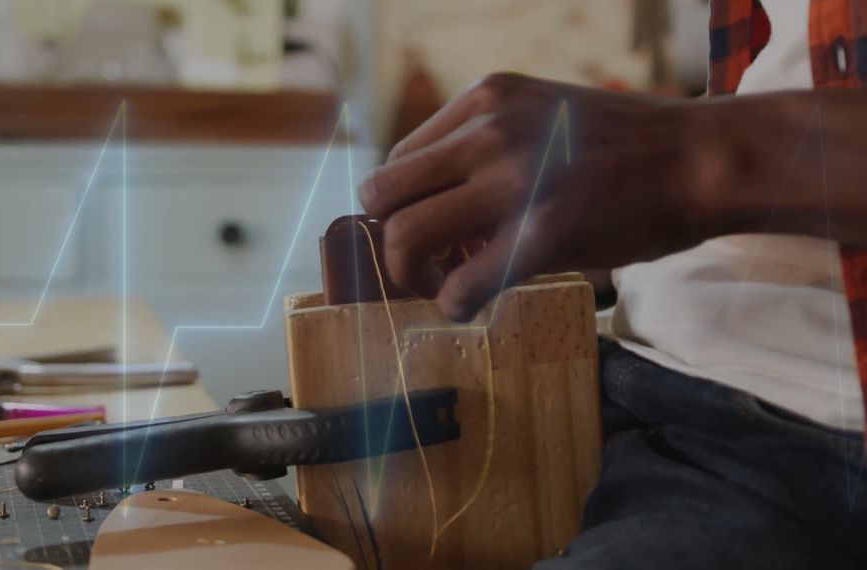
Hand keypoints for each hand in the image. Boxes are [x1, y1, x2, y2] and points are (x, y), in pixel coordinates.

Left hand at [359, 73, 720, 321]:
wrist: (702, 157)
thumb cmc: (627, 145)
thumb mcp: (542, 113)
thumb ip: (487, 141)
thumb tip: (438, 194)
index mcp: (485, 99)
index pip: (398, 158)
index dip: (402, 205)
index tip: (428, 231)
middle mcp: (487, 132)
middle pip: (382, 194)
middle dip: (388, 239)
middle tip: (422, 265)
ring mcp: (513, 181)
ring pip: (405, 236)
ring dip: (410, 275)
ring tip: (443, 286)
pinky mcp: (542, 234)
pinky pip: (462, 283)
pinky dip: (453, 304)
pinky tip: (470, 306)